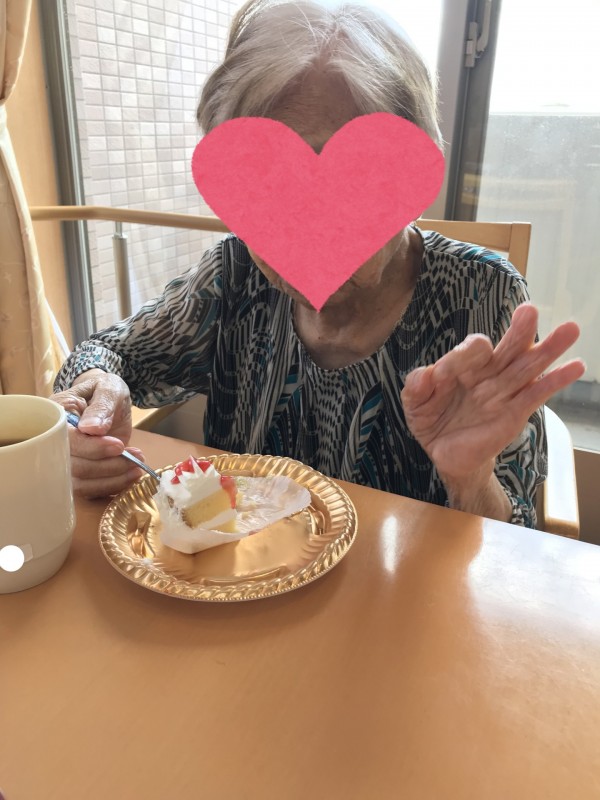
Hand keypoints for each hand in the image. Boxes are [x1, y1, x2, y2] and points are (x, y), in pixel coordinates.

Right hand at [51, 369, 144, 497]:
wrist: (109, 399)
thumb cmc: (105, 390)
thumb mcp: (109, 389)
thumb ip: (102, 406)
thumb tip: (92, 428)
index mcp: (56, 416)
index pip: (66, 441)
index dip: (92, 448)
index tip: (118, 445)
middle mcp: (55, 442)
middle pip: (73, 467)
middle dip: (108, 466)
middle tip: (136, 458)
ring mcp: (66, 459)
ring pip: (81, 483)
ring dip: (112, 479)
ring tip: (137, 467)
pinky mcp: (80, 472)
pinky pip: (90, 489)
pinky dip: (112, 486)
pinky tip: (131, 476)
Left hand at [401, 304, 584, 484]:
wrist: (444, 454)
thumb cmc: (432, 421)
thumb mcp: (414, 402)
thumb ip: (416, 385)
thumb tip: (427, 373)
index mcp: (464, 365)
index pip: (472, 349)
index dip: (461, 356)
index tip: (443, 375)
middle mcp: (488, 374)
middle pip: (509, 347)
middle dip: (520, 330)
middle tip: (530, 311)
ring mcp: (504, 393)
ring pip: (528, 366)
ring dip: (549, 348)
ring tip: (570, 329)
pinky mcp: (515, 413)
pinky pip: (537, 394)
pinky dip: (556, 380)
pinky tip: (575, 366)